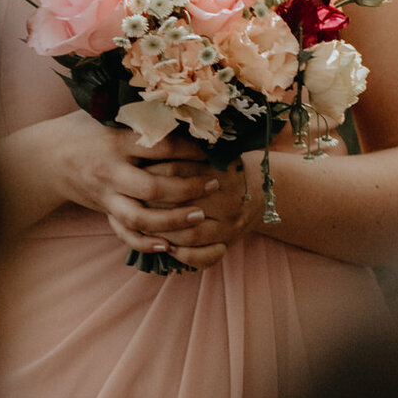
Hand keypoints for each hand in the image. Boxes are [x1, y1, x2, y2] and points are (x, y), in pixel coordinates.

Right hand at [15, 113, 224, 260]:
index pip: (160, 148)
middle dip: (187, 189)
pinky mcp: (102, 211)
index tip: (212, 150)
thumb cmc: (85, 128)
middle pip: (153, 188)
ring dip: (172, 220)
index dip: (190, 150)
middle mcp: (110, 171)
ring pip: (140, 217)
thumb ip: (142, 114)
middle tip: (214, 185)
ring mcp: (105, 195)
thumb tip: (186, 107)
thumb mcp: (110, 114)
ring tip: (200, 216)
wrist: (45, 158)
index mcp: (116, 142)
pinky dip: (145, 242)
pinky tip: (168, 245)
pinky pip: (123, 232)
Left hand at [114, 147, 266, 269]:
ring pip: (189, 236)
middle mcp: (230, 199)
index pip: (177, 171)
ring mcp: (230, 225)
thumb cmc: (228, 166)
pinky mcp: (229, 243)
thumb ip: (185, 152)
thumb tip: (146, 141)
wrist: (265, 189)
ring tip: (143, 226)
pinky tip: (166, 246)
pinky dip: (183, 256)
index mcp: (224, 171)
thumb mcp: (213, 152)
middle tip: (131, 201)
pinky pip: (204, 257)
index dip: (152, 172)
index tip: (135, 170)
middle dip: (152, 207)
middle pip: (181, 205)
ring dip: (163, 234)